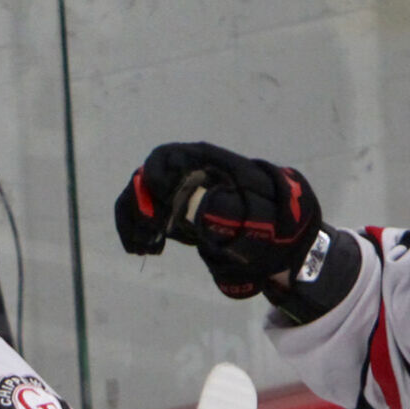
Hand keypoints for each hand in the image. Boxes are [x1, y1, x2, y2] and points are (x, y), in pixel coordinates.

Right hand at [115, 142, 321, 297]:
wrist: (275, 234)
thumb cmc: (267, 218)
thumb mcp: (252, 213)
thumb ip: (226, 209)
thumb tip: (197, 209)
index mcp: (202, 160)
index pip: (163, 158)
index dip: (153, 182)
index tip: (158, 214)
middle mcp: (183, 172)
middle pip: (145, 181)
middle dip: (139, 209)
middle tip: (148, 239)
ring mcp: (176, 193)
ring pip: (139, 199)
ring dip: (134, 223)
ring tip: (145, 249)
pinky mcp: (173, 213)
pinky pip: (144, 217)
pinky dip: (137, 232)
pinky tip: (146, 250)